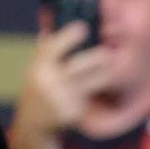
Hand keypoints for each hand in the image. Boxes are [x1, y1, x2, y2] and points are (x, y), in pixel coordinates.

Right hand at [15, 21, 112, 137]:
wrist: (33, 124)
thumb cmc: (40, 89)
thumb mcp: (37, 70)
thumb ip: (45, 50)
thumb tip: (52, 24)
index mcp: (39, 66)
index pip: (53, 47)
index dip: (69, 36)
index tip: (83, 26)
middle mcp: (49, 80)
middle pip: (79, 64)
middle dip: (97, 57)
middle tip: (110, 50)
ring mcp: (62, 97)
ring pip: (93, 81)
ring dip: (106, 73)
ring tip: (116, 65)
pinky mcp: (73, 111)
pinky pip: (92, 96)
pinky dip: (99, 90)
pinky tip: (106, 86)